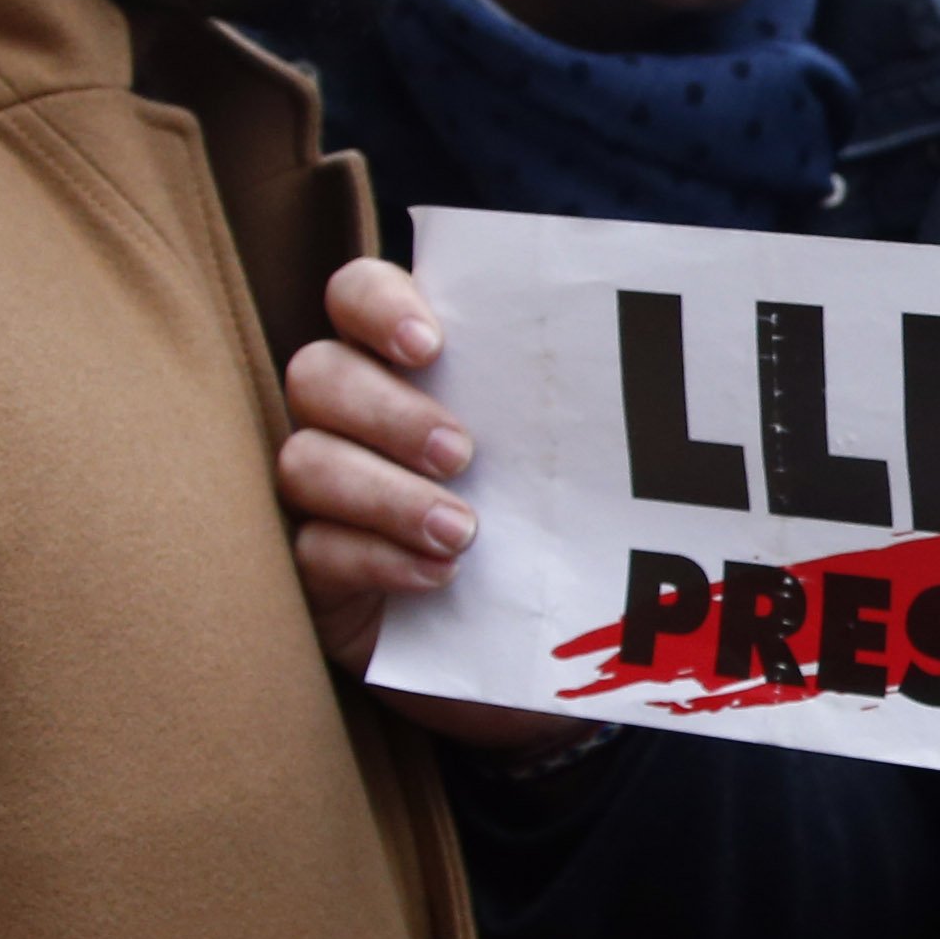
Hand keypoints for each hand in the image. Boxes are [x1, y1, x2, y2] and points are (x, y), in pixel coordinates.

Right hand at [278, 257, 593, 755]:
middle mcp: (350, 417)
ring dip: (386, 494)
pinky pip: (315, 550)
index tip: (429, 346)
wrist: (539, 643)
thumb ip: (564, 399)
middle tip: (463, 453)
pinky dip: (379, 558)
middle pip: (317, 375)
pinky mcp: (318, 570)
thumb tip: (634, 350)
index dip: (375, 305)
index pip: (355, 295)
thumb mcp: (563, 457)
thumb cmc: (552, 523)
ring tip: (463, 530)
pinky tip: (440, 576)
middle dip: (389, 411)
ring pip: (305, 461)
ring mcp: (324, 493)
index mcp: (405, 363)